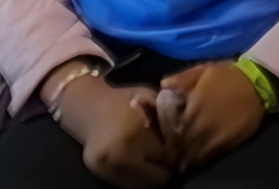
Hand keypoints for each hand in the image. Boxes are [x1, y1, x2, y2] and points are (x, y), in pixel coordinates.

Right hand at [52, 72, 174, 187]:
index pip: (167, 157)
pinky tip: (141, 165)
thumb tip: (190, 134)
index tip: (183, 150)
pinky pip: (126, 185)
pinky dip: (137, 179)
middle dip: (166, 170)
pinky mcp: (98, 173)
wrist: (88, 105)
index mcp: (135, 133)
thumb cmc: (125, 100)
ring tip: (156, 164)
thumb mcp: (151, 99)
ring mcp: (106, 167)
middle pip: (157, 178)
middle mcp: (119, 154)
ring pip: (142, 187)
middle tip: (170, 160)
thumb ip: (169, 116)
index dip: (178, 155)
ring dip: (152, 177)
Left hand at [158, 61, 270, 172]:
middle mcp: (201, 126)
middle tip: (177, 140)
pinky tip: (201, 150)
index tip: (169, 128)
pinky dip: (201, 156)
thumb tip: (163, 86)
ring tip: (188, 147)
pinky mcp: (227, 144)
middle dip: (176, 143)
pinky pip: (208, 156)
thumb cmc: (229, 74)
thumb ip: (183, 78)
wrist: (258, 83)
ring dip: (188, 152)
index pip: (171, 129)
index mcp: (193, 108)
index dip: (168, 130)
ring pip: (193, 153)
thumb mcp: (205, 69)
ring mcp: (214, 138)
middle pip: (180, 144)